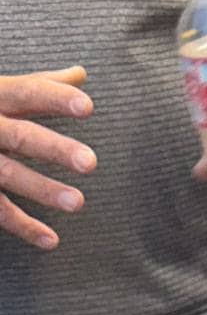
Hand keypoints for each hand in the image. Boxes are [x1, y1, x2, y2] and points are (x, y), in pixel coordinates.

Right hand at [0, 67, 96, 248]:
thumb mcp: (0, 91)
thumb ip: (39, 86)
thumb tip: (80, 74)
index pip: (28, 93)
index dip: (56, 98)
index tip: (88, 106)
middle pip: (20, 135)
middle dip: (54, 149)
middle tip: (90, 162)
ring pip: (8, 174)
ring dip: (43, 189)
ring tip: (77, 202)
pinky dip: (24, 226)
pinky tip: (50, 240)